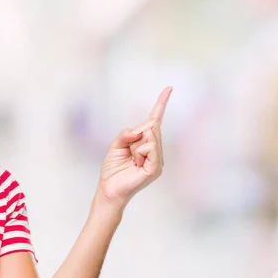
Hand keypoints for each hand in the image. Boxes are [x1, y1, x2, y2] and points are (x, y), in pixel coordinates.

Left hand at [93, 87, 172, 210]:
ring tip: (131, 160)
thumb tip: (140, 130)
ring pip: (150, 136)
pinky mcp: (156, 168)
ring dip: (134, 146)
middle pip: (150, 127)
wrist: (109, 189)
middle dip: (134, 135)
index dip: (161, 104)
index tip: (169, 88)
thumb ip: (126, 134)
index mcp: (146, 143)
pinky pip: (149, 147)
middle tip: (128, 153)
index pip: (155, 120)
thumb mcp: (115, 145)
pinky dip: (138, 152)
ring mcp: (158, 159)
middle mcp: (156, 150)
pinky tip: (135, 163)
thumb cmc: (112, 170)